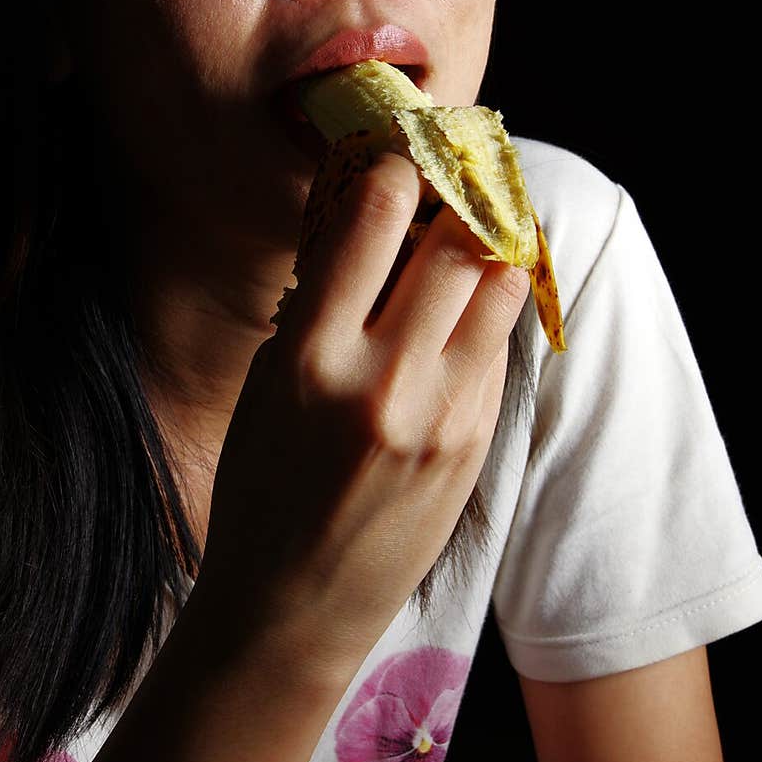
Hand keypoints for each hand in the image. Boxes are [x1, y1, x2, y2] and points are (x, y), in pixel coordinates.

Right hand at [195, 152, 529, 682]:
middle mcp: (386, 379)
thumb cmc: (262, 489)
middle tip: (451, 176)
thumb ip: (323, 306)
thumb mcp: (268, 386)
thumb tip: (373, 227)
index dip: (395, 169)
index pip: (375, 218)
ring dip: (489, 247)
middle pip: (459, 242)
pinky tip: (465, 309)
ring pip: (499, 287)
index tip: (399, 153)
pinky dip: (487, 312)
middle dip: (458, 195)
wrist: (294, 607)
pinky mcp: (477, 444)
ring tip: (470, 235)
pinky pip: (498, 348)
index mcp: (312, 356)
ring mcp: (443, 415)